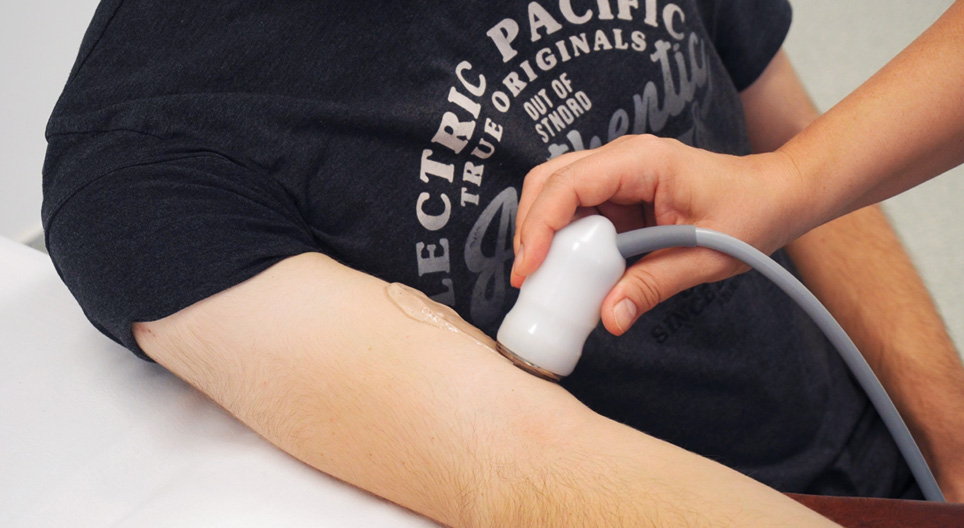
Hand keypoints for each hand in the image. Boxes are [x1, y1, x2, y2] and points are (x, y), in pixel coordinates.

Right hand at [512, 134, 808, 334]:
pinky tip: (569, 270)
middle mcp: (621, 158)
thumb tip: (609, 318)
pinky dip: (564, 239)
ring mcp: (617, 173)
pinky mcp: (618, 192)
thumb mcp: (704, 257)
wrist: (775, 195)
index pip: (569, 184)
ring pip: (555, 193)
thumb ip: (652, 285)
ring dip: (543, 233)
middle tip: (527, 278)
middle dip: (530, 228)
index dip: (541, 226)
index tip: (529, 270)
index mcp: (641, 161)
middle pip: (548, 181)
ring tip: (542, 277)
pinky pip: (577, 211)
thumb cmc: (749, 213)